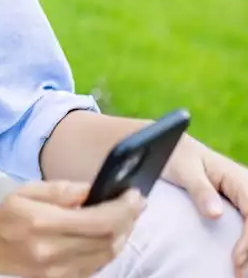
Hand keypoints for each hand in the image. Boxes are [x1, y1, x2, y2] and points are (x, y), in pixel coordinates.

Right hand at [0, 180, 144, 277]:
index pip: (99, 221)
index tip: (135, 196)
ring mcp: (59, 270)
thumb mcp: (29, 190)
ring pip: (107, 255)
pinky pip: (97, 266)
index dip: (123, 209)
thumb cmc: (8, 214)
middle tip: (134, 205)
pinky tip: (108, 235)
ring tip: (123, 218)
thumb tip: (94, 190)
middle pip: (109, 240)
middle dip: (128, 220)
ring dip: (122, 235)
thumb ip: (63, 189)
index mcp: (43, 223)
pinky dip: (109, 249)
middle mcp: (53, 251)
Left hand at [162, 136, 247, 271]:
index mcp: (239, 178)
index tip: (236, 259)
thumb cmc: (176, 155)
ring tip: (241, 273)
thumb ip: (200, 190)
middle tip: (240, 274)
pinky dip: (247, 244)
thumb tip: (216, 213)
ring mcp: (246, 197)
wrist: (172, 146)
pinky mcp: (241, 205)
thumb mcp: (184, 169)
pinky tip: (242, 261)